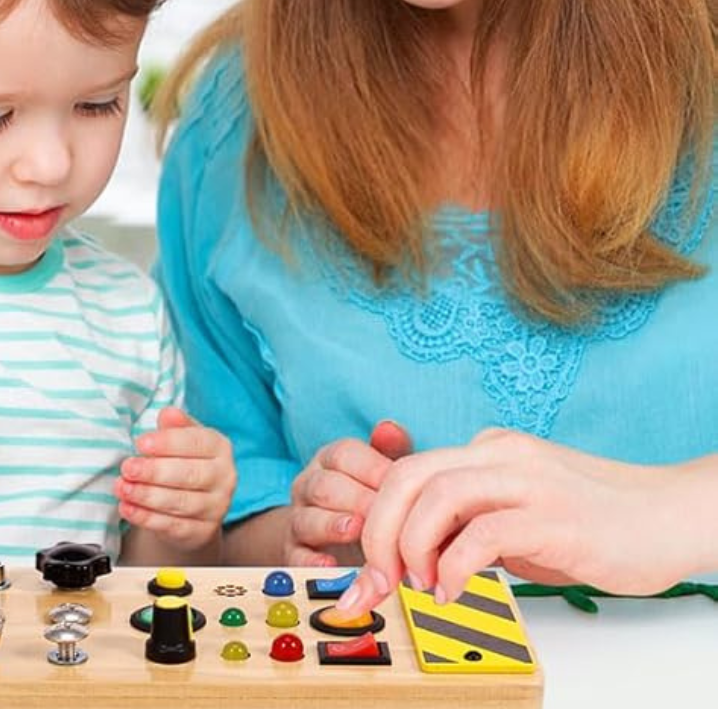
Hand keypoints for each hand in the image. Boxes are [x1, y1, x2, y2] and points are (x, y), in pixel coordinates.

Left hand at [115, 407, 235, 551]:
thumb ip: (175, 427)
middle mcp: (225, 477)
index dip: (167, 443)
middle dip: (154, 471)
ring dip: (146, 495)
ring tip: (122, 487)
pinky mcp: (204, 532)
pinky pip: (173, 526)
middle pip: (189, 474)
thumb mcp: (182, 440)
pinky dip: (146, 518)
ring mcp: (217, 507)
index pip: (196, 442)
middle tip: (127, 468)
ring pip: (180, 502)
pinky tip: (127, 508)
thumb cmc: (183, 463)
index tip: (140, 443)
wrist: (194, 509)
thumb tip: (168, 413)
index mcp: (220, 447)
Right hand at [283, 419, 412, 567]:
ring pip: (307, 518)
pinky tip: (331, 565)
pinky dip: (311, 562)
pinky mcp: (293, 554)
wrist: (338, 542)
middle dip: (357, 499)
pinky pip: (296, 556)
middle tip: (384, 513)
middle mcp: (308, 486)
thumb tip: (390, 427)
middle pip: (325, 486)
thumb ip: (390, 451)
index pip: (343, 454)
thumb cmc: (369, 500)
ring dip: (332, 525)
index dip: (371, 468)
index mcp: (330, 461)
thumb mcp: (383, 475)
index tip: (398, 484)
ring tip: (357, 530)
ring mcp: (298, 519)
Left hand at [337, 428, 684, 614]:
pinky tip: (451, 590)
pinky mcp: (554, 517)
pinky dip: (454, 565)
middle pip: (409, 475)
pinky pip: (484, 533)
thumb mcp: (519, 516)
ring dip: (412, 545)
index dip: (378, 519)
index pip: (409, 471)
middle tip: (380, 577)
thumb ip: (471, 524)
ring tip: (418, 583)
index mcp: (488, 449)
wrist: (670, 517)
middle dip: (379, 530)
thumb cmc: (596, 523)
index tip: (371, 566)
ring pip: (438, 494)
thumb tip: (418, 557)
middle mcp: (501, 454)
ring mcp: (528, 481)